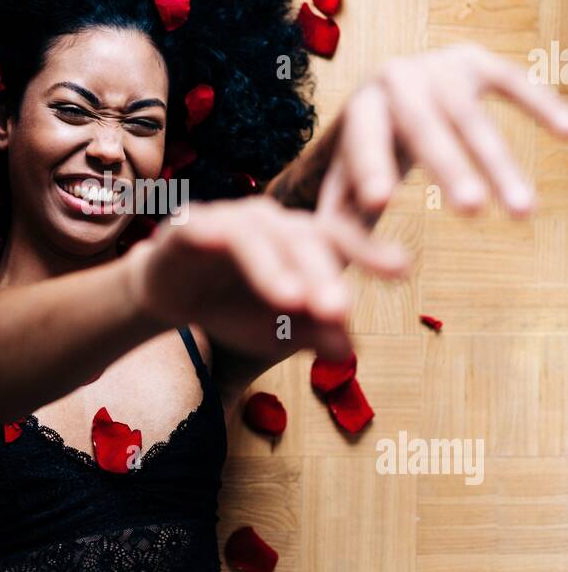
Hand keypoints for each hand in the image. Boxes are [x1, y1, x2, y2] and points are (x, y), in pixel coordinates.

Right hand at [124, 196, 407, 361]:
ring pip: (262, 236)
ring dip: (278, 268)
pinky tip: (228, 256)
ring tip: (294, 302)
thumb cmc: (233, 307)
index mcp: (300, 239)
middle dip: (323, 275)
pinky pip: (212, 230)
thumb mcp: (277, 331)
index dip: (370, 253)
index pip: (340, 241)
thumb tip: (350, 352)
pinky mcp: (191, 226)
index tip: (403, 271)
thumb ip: (313, 333)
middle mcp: (271, 221)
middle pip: (304, 240)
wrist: (168, 298)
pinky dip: (223, 243)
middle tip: (339, 309)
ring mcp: (231, 219)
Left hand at [317, 43, 567, 248]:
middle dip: (447, 168)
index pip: (359, 147)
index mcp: (355, 118)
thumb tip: (367, 286)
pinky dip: (539, 104)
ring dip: (498, 162)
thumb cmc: (367, 155)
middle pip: (420, 129)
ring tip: (523, 211)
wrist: (390, 85)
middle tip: (471, 209)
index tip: (381, 201)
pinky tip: (566, 133)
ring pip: (470, 118)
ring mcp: (434, 70)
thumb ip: (345, 232)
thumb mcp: (346, 186)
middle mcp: (390, 84)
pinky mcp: (472, 61)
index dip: (369, 170)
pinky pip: (510, 80)